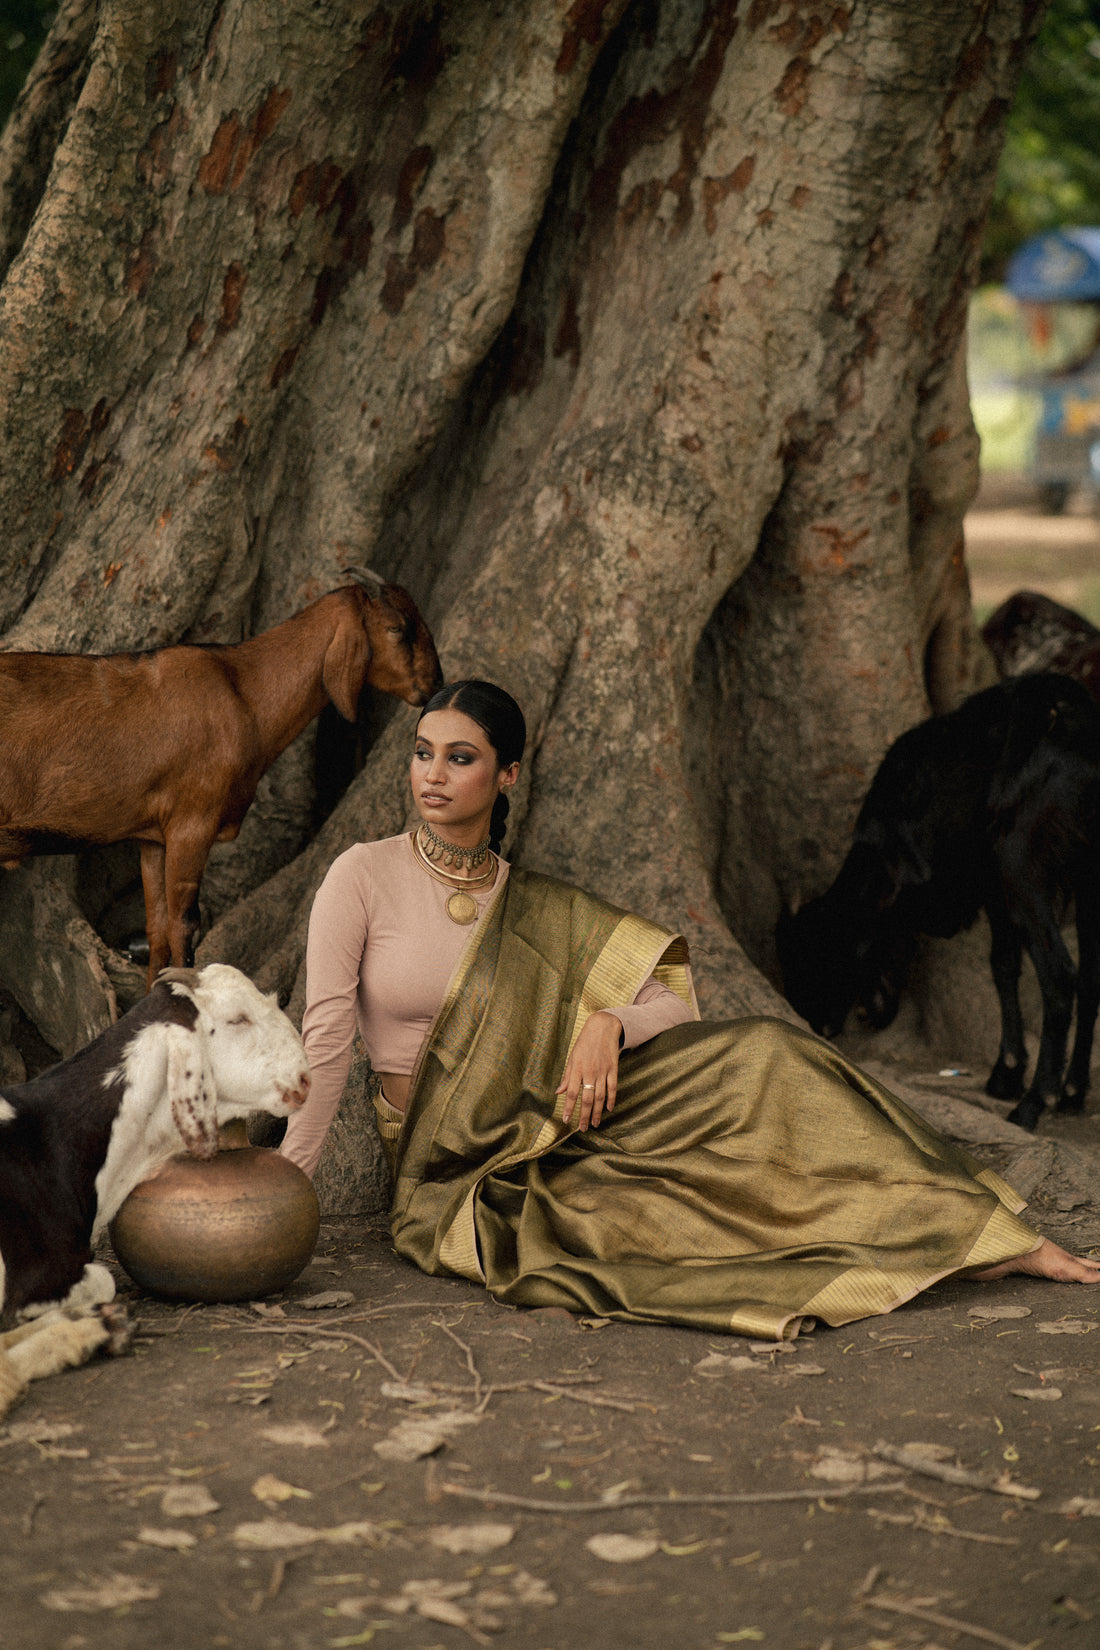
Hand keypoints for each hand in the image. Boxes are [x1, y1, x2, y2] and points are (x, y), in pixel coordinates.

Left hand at [556, 1011, 622, 1128]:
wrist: (603, 1027)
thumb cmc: (584, 1042)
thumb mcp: (572, 1057)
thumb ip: (567, 1076)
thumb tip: (559, 1092)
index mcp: (577, 1069)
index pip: (571, 1093)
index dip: (569, 1108)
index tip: (566, 1120)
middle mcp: (589, 1072)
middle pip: (587, 1099)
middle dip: (584, 1116)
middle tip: (582, 1128)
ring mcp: (603, 1071)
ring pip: (600, 1096)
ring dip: (597, 1112)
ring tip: (595, 1124)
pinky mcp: (613, 1069)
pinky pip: (612, 1088)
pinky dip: (611, 1099)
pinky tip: (609, 1109)